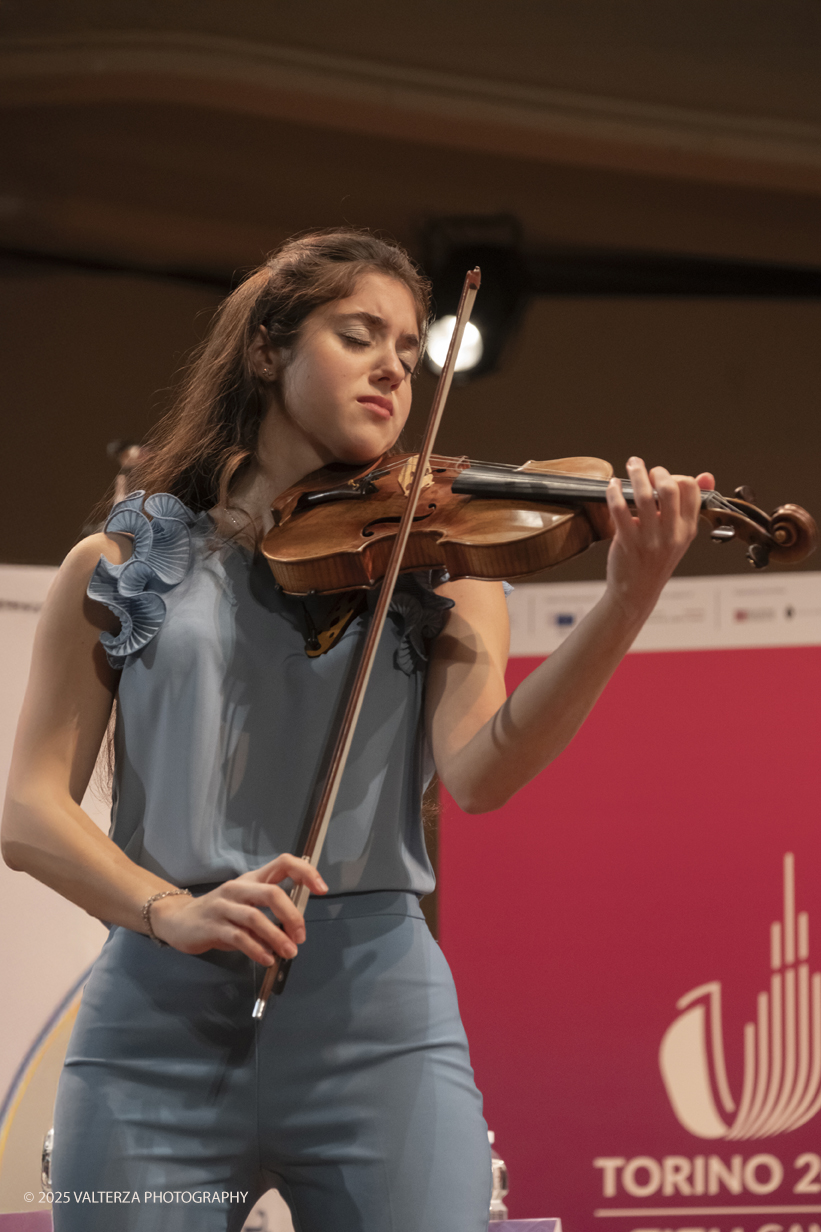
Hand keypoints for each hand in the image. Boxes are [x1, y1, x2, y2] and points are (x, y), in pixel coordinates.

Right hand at [148, 854, 327, 965]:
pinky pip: (239, 937)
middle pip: (272, 893)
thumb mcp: (245, 906)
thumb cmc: (220, 914)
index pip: (283, 862)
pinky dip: (257, 949)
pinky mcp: (212, 926)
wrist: (179, 921)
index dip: (306, 872)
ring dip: (276, 937)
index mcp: (252, 879)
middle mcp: (239, 888)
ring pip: (256, 917)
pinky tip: (267, 959)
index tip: (322, 889)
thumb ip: (268, 911)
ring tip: (289, 953)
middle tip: (300, 937)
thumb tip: (296, 927)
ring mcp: (224, 906)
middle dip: (292, 916)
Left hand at [604, 457, 714, 620]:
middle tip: (644, 468)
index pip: (691, 490)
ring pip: (643, 496)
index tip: (663, 477)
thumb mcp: (680, 535)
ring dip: (636, 474)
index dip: (677, 476)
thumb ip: (689, 506)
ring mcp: (650, 539)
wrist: (637, 592)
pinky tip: (613, 485)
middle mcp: (672, 533)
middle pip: (670, 488)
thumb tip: (705, 475)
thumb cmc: (657, 561)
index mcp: (688, 529)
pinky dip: (615, 492)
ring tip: (631, 465)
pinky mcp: (628, 542)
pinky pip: (620, 509)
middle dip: (656, 471)